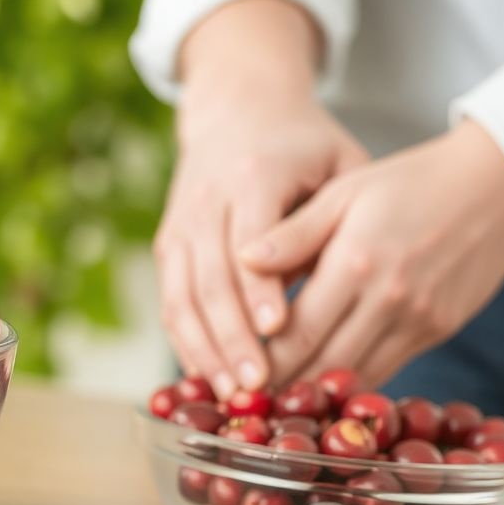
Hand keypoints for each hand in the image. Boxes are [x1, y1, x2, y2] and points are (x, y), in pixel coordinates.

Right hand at [156, 90, 367, 398]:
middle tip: (257, 384)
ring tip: (230, 394)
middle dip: (232, 336)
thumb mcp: (336, 163)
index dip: (261, 287)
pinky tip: (205, 378)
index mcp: (252, 176)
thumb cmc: (304, 144)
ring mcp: (180, 225)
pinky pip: (170, 301)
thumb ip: (333, 221)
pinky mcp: (167, 244)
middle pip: (211, 279)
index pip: (250, 240)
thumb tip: (328, 288)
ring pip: (183, 296)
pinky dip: (185, 342)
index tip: (279, 329)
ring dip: (204, 349)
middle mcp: (205, 202)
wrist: (236, 110)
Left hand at [241, 120, 503, 386]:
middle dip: (281, 389)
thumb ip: (292, 233)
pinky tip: (322, 386)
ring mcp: (417, 321)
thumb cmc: (407, 183)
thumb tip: (242, 258)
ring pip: (355, 377)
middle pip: (322, 366)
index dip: (261, 363)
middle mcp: (387, 301)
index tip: (229, 378)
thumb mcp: (343, 194)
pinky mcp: (437, 331)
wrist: (495, 186)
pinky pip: (385, 370)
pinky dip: (351, 382)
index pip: (295, 333)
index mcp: (355, 264)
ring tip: (275, 402)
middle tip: (244, 403)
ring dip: (316, 396)